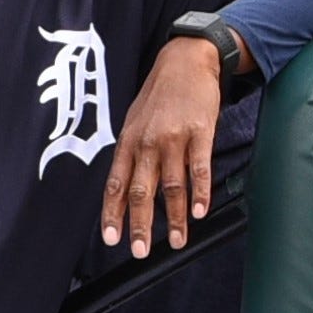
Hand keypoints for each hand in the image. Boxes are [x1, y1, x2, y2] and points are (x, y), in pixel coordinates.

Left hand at [104, 36, 223, 254]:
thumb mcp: (134, 121)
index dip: (112, 214)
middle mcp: (146, 143)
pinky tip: (200, 212)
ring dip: (176, 218)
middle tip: (141, 252)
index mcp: (128, 142)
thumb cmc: (159, 95)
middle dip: (141, 225)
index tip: (112, 238)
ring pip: (172, 186)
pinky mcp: (200, 132)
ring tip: (178, 241)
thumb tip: (123, 190)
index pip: (115, 184)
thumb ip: (130, 154)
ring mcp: (173, 138)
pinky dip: (200, 193)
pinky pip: (199, 168)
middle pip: (141, 191)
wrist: (185, 61)